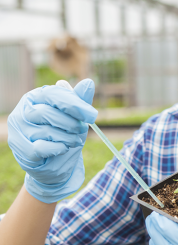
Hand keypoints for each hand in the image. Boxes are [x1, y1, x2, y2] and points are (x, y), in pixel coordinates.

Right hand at [8, 79, 97, 203]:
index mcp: (36, 96)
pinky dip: (58, 148)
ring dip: (67, 138)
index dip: (74, 104)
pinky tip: (63, 148)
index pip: (53, 94)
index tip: (92, 115)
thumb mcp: (76, 116)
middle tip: (82, 129)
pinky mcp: (20, 149)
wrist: (57, 162)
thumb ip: (81, 100)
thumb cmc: (65, 133)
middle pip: (47, 113)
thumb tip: (88, 82)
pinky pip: (41, 148)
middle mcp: (23, 111)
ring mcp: (18, 130)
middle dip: (71, 123)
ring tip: (74, 140)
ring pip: (46, 131)